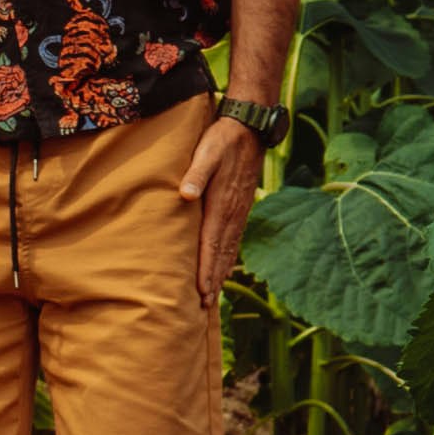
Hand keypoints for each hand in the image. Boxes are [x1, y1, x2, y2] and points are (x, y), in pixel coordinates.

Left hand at [184, 112, 266, 295]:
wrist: (249, 128)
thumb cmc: (223, 139)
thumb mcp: (207, 151)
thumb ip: (195, 173)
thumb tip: (184, 194)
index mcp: (222, 205)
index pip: (212, 244)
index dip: (206, 269)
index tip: (202, 291)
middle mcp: (233, 213)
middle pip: (221, 254)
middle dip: (213, 279)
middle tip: (204, 305)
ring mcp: (239, 212)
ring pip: (229, 249)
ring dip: (221, 272)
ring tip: (213, 293)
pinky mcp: (241, 207)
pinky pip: (234, 239)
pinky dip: (229, 257)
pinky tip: (225, 266)